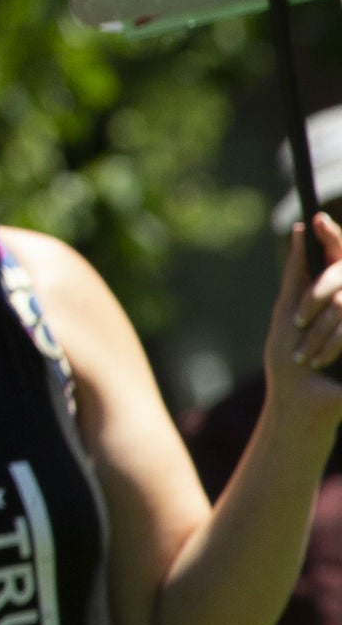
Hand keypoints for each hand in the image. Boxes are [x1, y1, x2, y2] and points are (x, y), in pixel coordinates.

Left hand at [267, 212, 341, 420]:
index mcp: (336, 296)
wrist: (302, 403)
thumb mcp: (288, 311)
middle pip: (341, 277)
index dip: (332, 237)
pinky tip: (318, 362)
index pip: (340, 258)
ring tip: (306, 357)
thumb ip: (297, 272)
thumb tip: (300, 229)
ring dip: (320, 336)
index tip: (316, 220)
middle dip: (316, 299)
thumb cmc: (290, 358)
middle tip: (298, 324)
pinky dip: (330, 345)